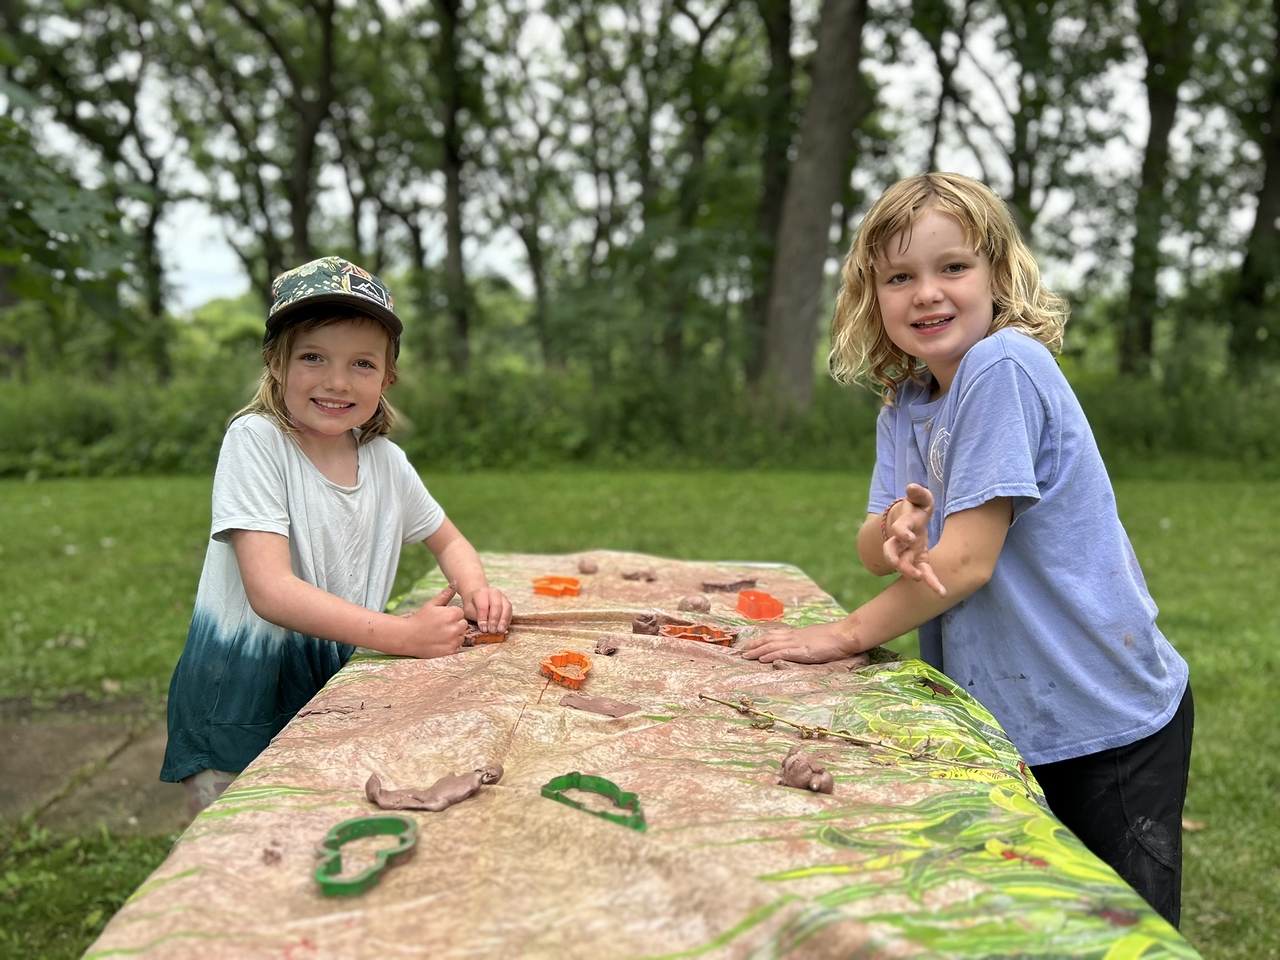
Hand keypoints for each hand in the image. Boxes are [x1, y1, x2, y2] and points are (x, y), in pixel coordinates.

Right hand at [402, 583, 466, 656]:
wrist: (407, 637)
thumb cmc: (420, 619)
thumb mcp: (432, 604)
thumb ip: (446, 594)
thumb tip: (456, 582)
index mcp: (451, 614)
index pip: (460, 613)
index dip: (451, 615)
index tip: (441, 618)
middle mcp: (454, 627)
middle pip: (463, 624)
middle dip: (455, 624)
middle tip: (441, 626)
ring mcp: (452, 640)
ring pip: (461, 636)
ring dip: (455, 635)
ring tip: (440, 634)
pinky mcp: (450, 651)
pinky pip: (458, 646)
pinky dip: (451, 645)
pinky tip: (441, 642)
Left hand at [463, 586, 511, 634]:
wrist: (477, 594)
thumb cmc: (472, 603)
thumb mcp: (468, 610)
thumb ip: (476, 617)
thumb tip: (485, 628)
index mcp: (481, 593)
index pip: (483, 606)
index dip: (483, 618)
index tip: (483, 629)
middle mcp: (493, 592)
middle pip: (497, 605)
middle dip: (494, 620)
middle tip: (492, 631)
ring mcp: (502, 597)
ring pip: (506, 608)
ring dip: (503, 621)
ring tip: (500, 630)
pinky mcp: (507, 602)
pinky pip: (510, 611)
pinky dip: (507, 621)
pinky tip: (504, 628)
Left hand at [741, 621, 856, 663]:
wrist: (844, 634)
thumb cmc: (834, 637)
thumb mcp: (816, 637)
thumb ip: (806, 641)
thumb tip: (801, 646)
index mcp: (797, 633)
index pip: (775, 634)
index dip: (761, 638)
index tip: (751, 643)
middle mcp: (794, 636)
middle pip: (769, 638)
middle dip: (754, 644)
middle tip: (742, 650)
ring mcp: (797, 643)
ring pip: (771, 645)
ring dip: (757, 651)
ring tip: (746, 656)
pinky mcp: (802, 651)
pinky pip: (782, 653)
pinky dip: (769, 655)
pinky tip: (761, 659)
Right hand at [884, 483, 945, 596]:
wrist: (909, 523)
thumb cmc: (916, 509)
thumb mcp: (920, 500)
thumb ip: (918, 494)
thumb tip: (912, 487)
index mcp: (903, 525)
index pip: (898, 529)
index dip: (901, 532)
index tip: (905, 537)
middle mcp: (901, 541)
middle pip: (891, 551)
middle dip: (895, 558)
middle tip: (900, 564)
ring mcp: (907, 553)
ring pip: (903, 565)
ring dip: (909, 573)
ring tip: (921, 579)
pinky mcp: (918, 561)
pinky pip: (923, 573)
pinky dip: (931, 583)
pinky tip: (941, 593)